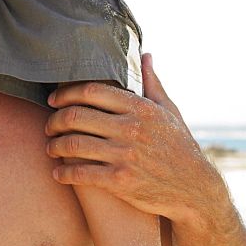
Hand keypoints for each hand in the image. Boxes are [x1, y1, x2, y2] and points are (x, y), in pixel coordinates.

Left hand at [44, 53, 226, 222]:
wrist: (196, 190)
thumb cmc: (180, 147)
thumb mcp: (169, 111)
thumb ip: (153, 83)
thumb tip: (146, 55)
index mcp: (140, 108)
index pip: (91, 91)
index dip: (65, 94)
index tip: (53, 100)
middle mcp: (131, 129)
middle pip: (76, 116)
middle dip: (54, 120)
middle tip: (49, 126)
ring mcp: (126, 155)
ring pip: (74, 144)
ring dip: (54, 146)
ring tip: (51, 148)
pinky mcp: (122, 181)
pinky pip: (82, 173)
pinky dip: (64, 173)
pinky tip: (58, 173)